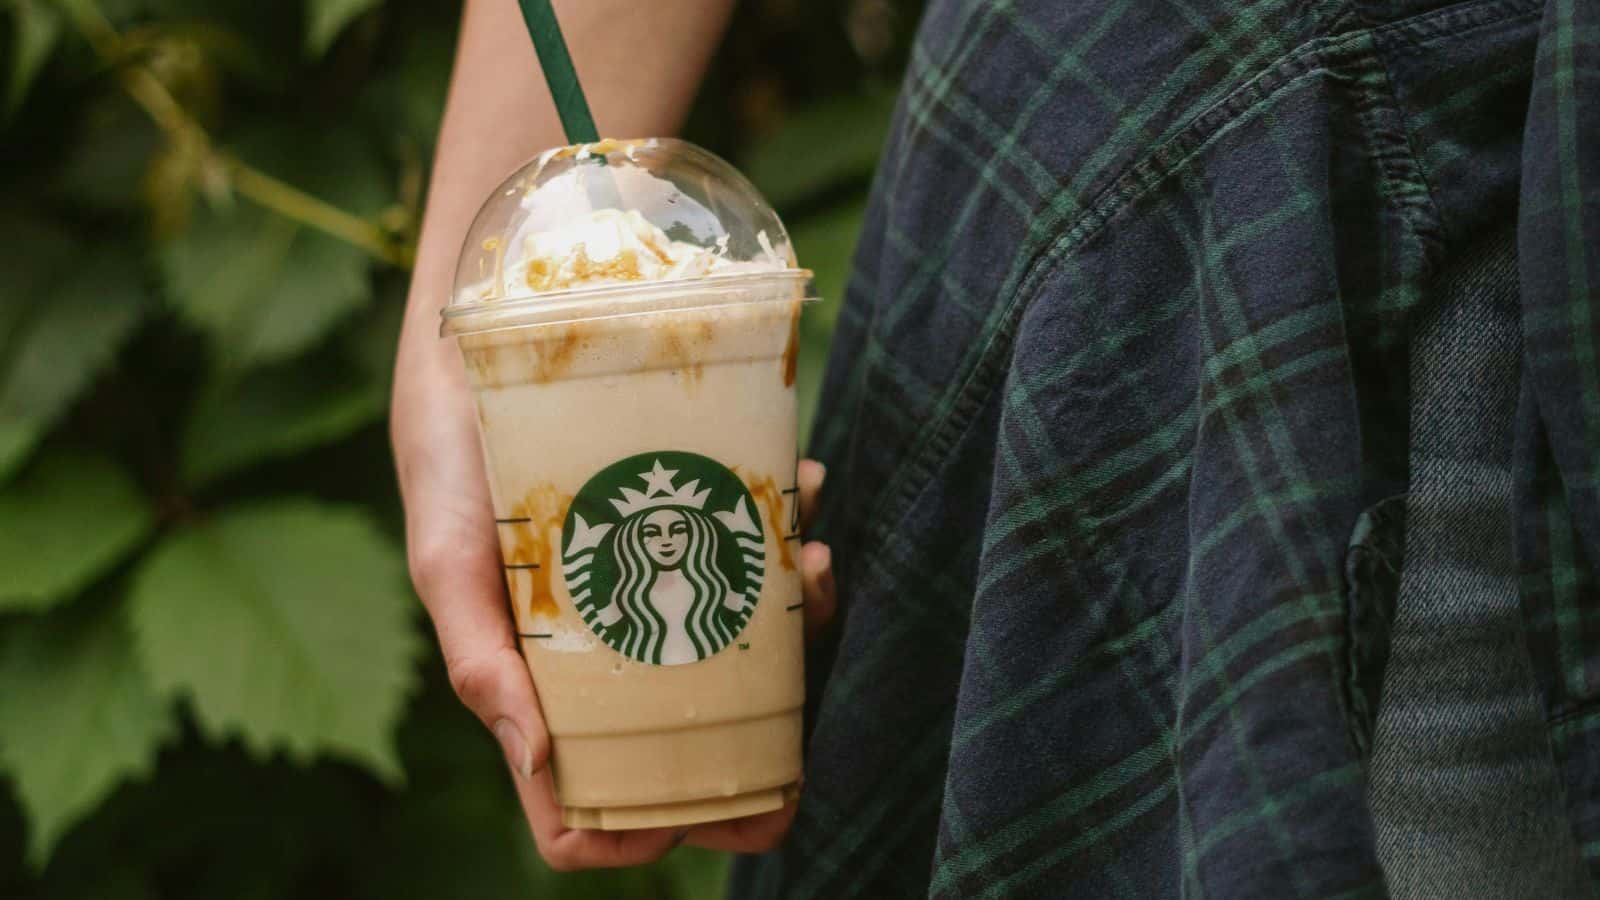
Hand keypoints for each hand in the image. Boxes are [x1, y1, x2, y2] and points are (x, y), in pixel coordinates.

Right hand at [392, 339, 834, 868]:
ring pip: (741, 650)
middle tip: (799, 748)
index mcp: (537, 684)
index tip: (694, 819)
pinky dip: (791, 537)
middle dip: (755, 761)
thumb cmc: (448, 455)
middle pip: (684, 746)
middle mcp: (604, 649)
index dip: (634, 838)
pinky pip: (755, 555)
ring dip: (797, 627)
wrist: (486, 333)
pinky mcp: (683, 525)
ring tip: (812, 565)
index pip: (579, 809)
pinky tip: (800, 496)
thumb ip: (479, 659)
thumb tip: (536, 762)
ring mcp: (650, 588)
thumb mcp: (448, 557)